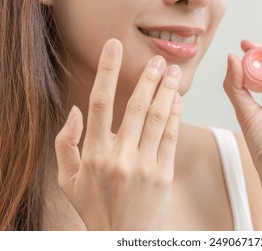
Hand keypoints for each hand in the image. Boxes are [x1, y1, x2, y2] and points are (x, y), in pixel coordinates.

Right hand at [55, 39, 181, 229]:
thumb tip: (74, 111)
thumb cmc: (95, 207)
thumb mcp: (68, 179)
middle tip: (158, 60)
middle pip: (135, 106)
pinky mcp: (163, 174)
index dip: (107, 70)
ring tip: (173, 73)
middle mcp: (118, 156)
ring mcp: (143, 165)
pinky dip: (174, 115)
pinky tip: (177, 99)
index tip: (113, 48)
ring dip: (166, 91)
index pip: (99, 102)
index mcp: (93, 153)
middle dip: (148, 78)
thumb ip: (66, 144)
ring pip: (156, 118)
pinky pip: (170, 137)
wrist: (122, 238)